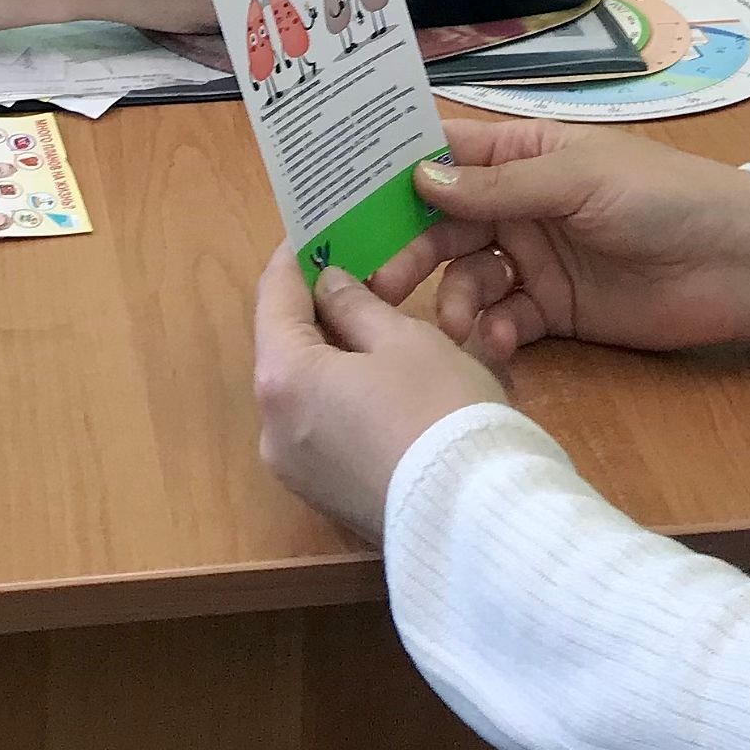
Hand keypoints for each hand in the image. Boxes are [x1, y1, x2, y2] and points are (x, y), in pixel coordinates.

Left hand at [253, 248, 505, 541]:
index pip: (274, 296)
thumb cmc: (438, 410)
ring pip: (311, 390)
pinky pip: (329, 429)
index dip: (297, 257)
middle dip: (322, 309)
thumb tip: (328, 286)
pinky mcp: (328, 498)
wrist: (476, 520)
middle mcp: (273, 429)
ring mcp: (298, 472)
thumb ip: (356, 304)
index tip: (319, 229)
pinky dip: (351, 397)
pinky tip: (395, 382)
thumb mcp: (404, 339)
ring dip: (342, 355)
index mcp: (282, 379)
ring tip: (389, 326)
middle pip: (288, 348)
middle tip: (363, 273)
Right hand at [370, 114, 749, 364]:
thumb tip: (420, 178)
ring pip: (467, 276)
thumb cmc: (661, 197)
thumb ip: (500, 187)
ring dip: (453, 300)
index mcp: (524, 154)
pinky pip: (503, 321)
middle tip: (377, 286)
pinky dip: (492, 333)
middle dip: (410, 250)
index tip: (345, 198)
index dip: (396, 171)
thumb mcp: (579, 180)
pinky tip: (496, 344)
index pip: (447, 154)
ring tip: (459, 325)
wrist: (736, 265)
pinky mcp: (554, 312)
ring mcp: (535, 260)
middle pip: (444, 223)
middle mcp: (520, 204)